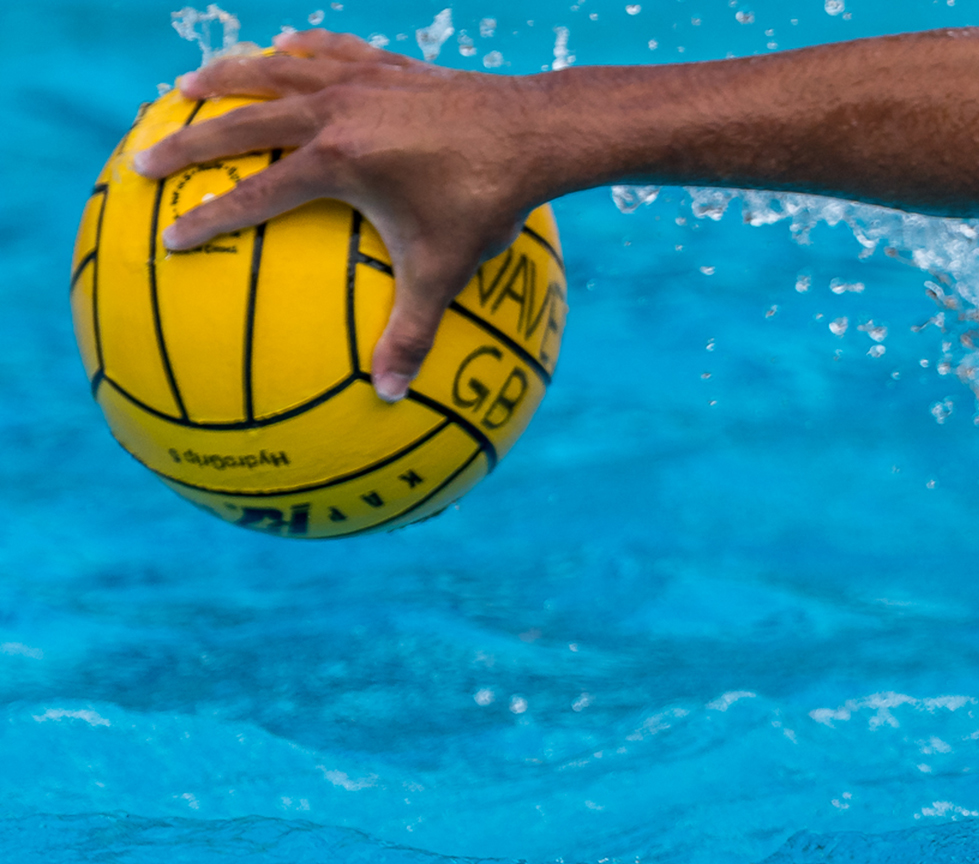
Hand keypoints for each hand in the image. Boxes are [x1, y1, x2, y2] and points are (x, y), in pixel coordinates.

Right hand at [133, 30, 547, 400]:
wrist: (536, 131)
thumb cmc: (488, 202)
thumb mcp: (446, 272)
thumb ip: (412, 333)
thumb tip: (390, 396)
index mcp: (338, 162)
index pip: (254, 196)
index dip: (208, 219)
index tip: (170, 239)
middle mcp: (336, 111)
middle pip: (241, 122)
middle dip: (187, 143)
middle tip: (142, 160)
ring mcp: (360, 80)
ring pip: (274, 70)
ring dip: (227, 77)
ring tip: (187, 88)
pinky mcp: (388, 64)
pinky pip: (329, 50)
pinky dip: (299, 52)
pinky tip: (283, 52)